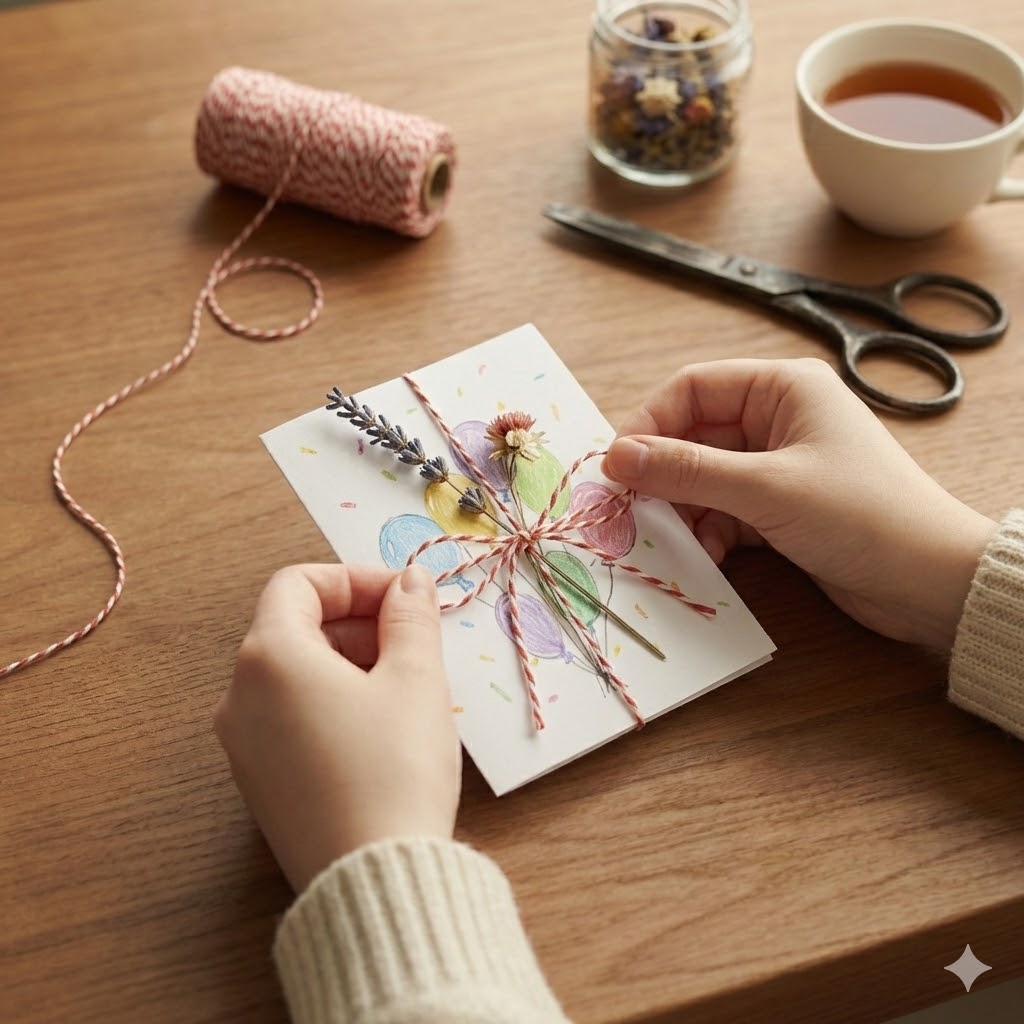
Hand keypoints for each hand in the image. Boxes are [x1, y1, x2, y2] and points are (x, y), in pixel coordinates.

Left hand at [215, 563, 460, 892]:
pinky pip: (290, 717)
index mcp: (269, 657)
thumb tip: (409, 581)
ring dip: (349, 661)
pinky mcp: (259, 784)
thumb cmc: (395, 768)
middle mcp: (238, 696)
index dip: (356, 579)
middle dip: (357, 621)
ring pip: (294, 674)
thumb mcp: (415, 679)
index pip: (299, 584)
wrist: (372, 880)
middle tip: (415, 641)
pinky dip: (332, 701)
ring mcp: (243, 745)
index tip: (406, 597)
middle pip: (294, 627)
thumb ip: (410, 617)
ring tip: (406, 686)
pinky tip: (381, 728)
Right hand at [602, 358, 995, 648]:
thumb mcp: (766, 488)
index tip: (616, 465)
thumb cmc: (863, 515)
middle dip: (663, 474)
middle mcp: (779, 420)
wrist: (930, 582)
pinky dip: (709, 532)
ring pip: (704, 478)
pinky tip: (706, 555)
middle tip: (630, 508)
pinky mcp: (780, 509)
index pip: (693, 389)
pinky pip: (725, 511)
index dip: (650, 424)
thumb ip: (687, 471)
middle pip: (694, 436)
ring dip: (684, 509)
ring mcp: (778, 466)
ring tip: (671, 538)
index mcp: (783, 388)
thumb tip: (617, 456)